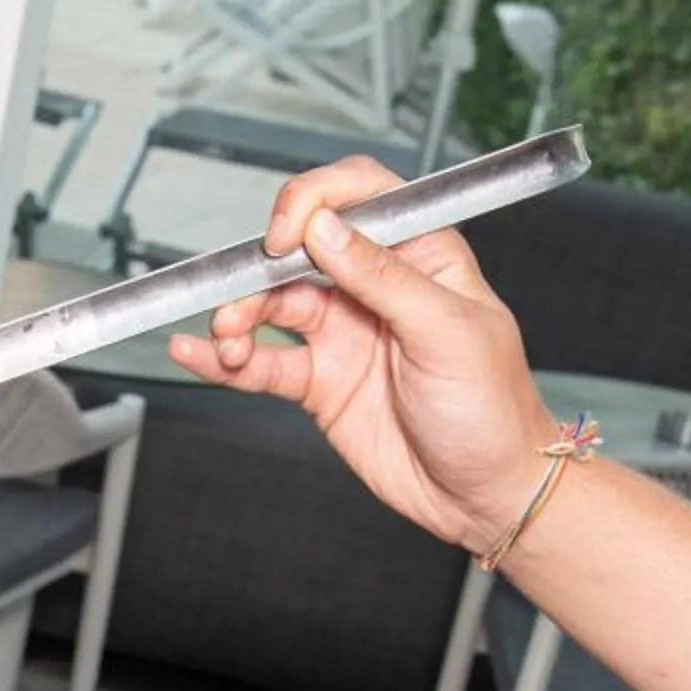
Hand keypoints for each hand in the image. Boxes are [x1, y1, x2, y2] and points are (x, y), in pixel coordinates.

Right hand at [168, 155, 560, 553]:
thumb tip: (327, 229)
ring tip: (227, 339)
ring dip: (239, 315)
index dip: (317, 201)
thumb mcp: (447, 332)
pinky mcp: (320, 382)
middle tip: (243, 294)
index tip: (289, 234)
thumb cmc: (493, 410)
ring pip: (273, 305)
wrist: (485, 494)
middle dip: (263, 266)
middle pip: (301, 250)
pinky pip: (263, 362)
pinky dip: (224, 359)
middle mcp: (376, 287)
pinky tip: (198, 355)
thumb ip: (382, 277)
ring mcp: (345, 334)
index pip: (362, 197)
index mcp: (422, 256)